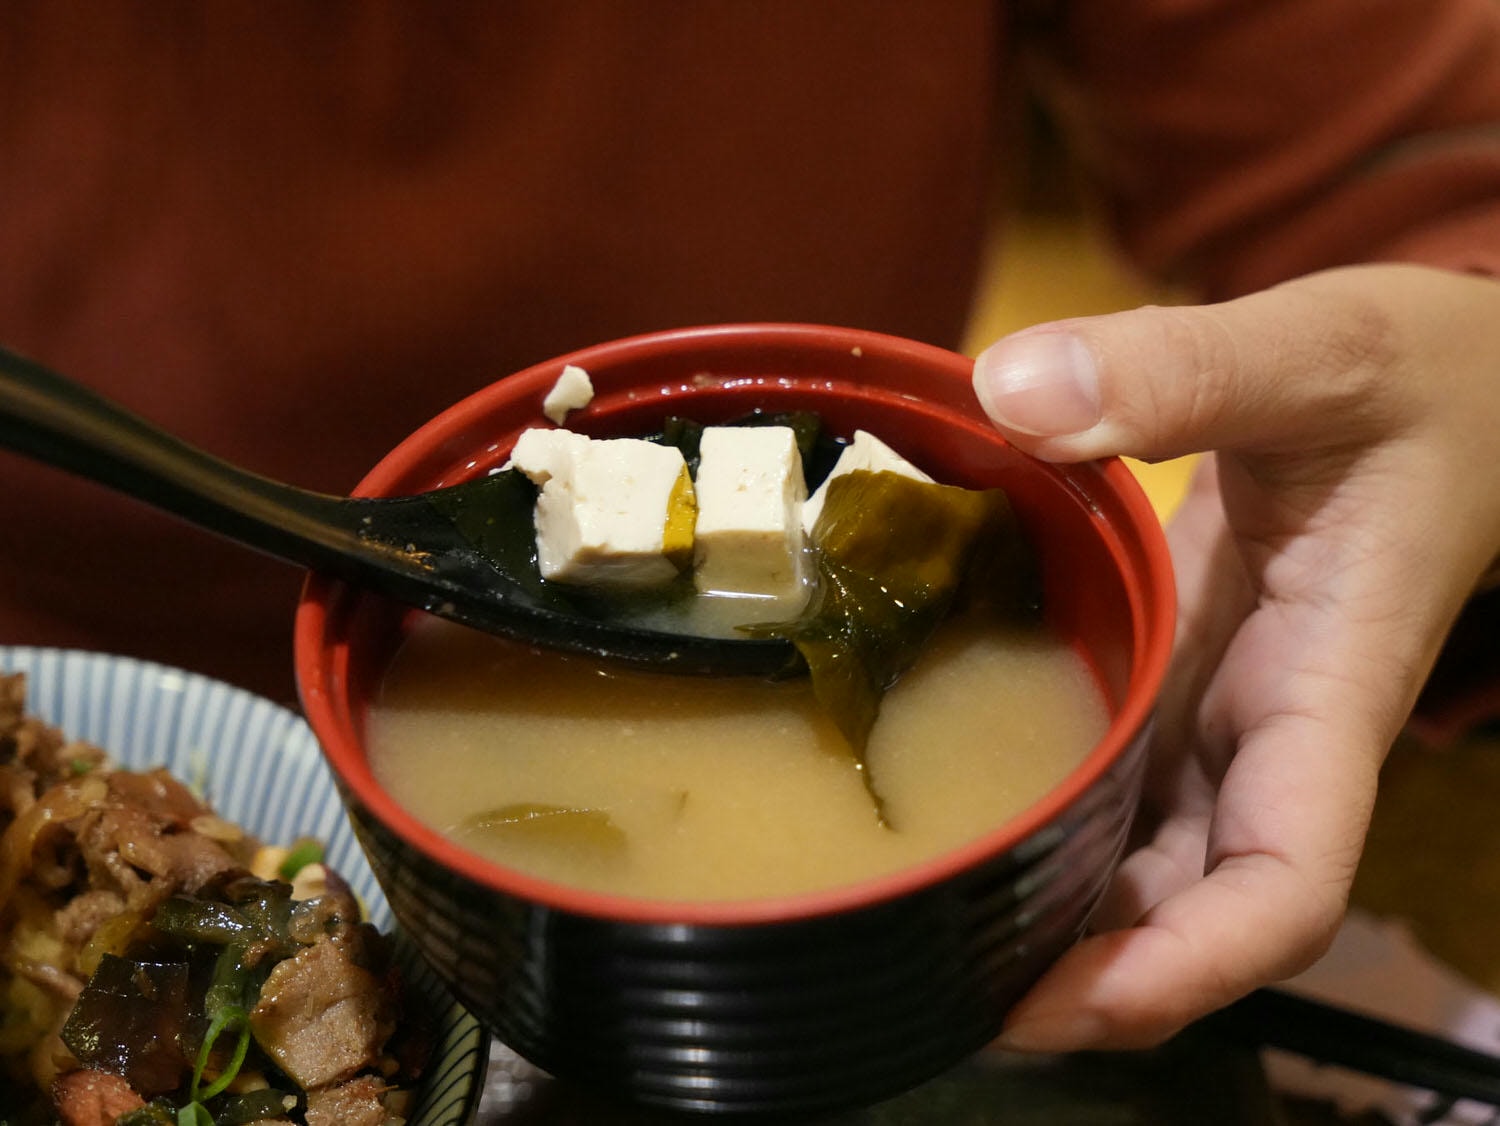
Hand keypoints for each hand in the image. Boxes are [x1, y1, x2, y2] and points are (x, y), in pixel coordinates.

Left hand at [970, 263, 1499, 1049]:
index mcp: (1325, 687)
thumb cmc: (1431, 376)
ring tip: (927, 916)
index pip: (1282, 881)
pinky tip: (966, 801)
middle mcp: (1271, 728)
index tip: (1058, 1004)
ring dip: (1059, 903)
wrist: (1465, 385)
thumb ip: (1185, 370)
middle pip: (1194, 905)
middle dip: (1088, 971)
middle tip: (935, 977)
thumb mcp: (1320, 352)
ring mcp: (1225, 707)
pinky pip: (1119, 768)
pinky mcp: (1184, 669)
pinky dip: (1055, 807)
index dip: (1185, 970)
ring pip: (1149, 852)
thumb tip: (1015, 393)